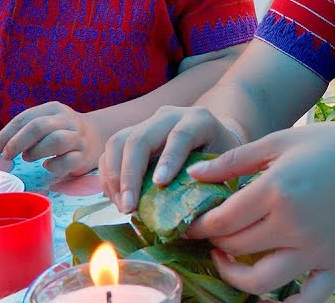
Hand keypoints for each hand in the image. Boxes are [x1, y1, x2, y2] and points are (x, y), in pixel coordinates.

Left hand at [0, 102, 103, 179]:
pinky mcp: (84, 155)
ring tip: (28, 158)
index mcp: (53, 108)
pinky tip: (48, 165)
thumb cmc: (61, 132)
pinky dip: (53, 166)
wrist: (96, 136)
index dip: (5, 134)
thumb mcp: (45, 123)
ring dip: (36, 151)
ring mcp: (78, 137)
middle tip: (6, 156)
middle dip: (17, 142)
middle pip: (38, 127)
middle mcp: (67, 120)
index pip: (25, 118)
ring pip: (55, 141)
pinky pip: (67, 161)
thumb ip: (23, 131)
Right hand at [99, 105, 241, 213]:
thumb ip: (211, 184)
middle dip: (130, 175)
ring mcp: (148, 122)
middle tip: (128, 207)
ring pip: (118, 142)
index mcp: (199, 120)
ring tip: (122, 206)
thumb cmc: (222, 159)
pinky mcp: (132, 133)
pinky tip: (116, 198)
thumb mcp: (226, 167)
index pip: (180, 136)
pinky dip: (109, 176)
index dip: (169, 159)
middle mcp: (170, 116)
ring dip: (114, 177)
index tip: (160, 184)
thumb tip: (188, 218)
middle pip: (140, 138)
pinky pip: (111, 151)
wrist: (213, 138)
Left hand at [184, 120, 334, 302]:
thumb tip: (193, 175)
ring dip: (235, 277)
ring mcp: (316, 249)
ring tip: (229, 260)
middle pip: (236, 248)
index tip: (191, 225)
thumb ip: (234, 160)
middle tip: (210, 236)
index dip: (200, 226)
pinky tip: (267, 300)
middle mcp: (294, 225)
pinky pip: (308, 299)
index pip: (223, 221)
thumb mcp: (279, 142)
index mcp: (277, 190)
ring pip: (261, 282)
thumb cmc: (330, 144)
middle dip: (215, 244)